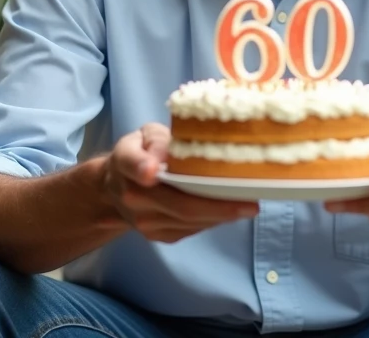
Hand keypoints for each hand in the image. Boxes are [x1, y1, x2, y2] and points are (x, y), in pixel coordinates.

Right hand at [102, 123, 257, 242]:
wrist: (117, 189)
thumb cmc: (141, 153)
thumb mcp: (146, 134)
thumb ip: (158, 139)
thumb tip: (169, 154)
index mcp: (125, 162)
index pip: (131, 164)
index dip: (142, 167)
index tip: (153, 171)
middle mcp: (132, 196)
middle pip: (178, 204)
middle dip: (217, 206)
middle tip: (250, 202)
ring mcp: (145, 221)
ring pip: (189, 220)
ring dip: (222, 215)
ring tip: (249, 205)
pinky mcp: (159, 235)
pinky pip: (191, 229)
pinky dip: (213, 220)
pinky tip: (231, 211)